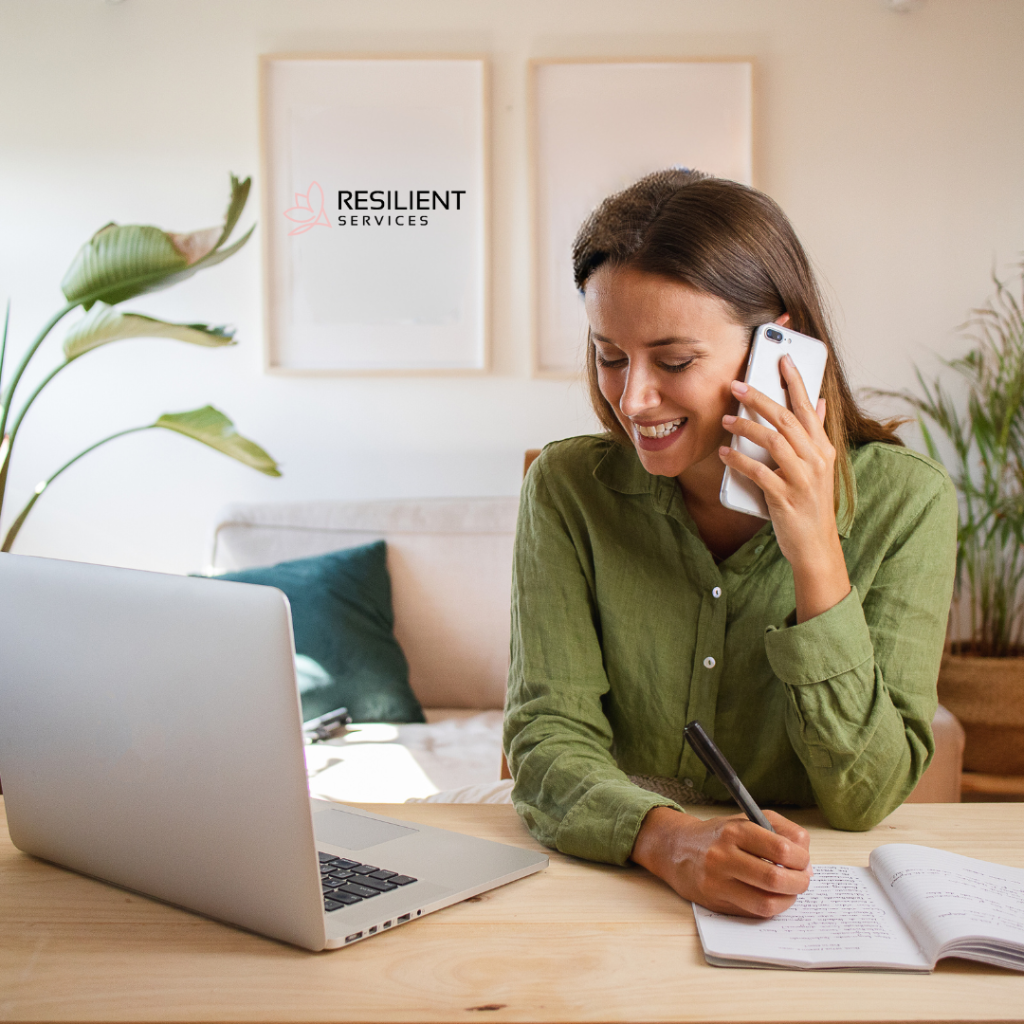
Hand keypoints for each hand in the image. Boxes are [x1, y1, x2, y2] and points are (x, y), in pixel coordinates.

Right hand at [630, 806, 811, 917]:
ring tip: (789, 892)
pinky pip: (753, 912)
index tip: (803, 861)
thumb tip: (806, 858)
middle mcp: (723, 856)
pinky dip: (770, 908)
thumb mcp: (748, 819)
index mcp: (735, 831)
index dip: (801, 859)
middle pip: (775, 879)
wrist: (678, 849)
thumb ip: (782, 830)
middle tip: (802, 880)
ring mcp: (718, 882)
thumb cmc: (719, 835)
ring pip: (766, 903)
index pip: (781, 850)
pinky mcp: (715, 902)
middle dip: (799, 883)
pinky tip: (771, 897)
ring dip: (787, 900)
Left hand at [719, 355, 849, 621]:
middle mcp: (816, 460)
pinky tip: (725, 453)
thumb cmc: (810, 504)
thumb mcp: (818, 468)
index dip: (794, 381)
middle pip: (786, 419)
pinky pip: (759, 472)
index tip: (781, 358)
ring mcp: (802, 479)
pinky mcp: (785, 497)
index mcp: (823, 449)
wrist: (815, 546)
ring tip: (725, 419)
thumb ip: (815, 435)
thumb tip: (818, 404)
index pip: (808, 407)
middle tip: (736, 384)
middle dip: (759, 398)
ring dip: (746, 427)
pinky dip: (739, 461)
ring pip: (772, 442)